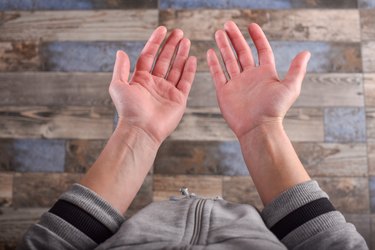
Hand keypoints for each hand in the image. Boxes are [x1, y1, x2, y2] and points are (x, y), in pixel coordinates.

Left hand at [110, 27, 196, 144]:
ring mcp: (168, 91)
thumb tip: (120, 52)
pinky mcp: (179, 99)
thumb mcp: (118, 85)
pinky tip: (192, 59)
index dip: (155, 42)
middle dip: (171, 45)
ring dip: (181, 54)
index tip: (162, 29)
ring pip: (176, 68)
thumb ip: (121, 68)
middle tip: (179, 32)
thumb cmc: (128, 110)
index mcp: (141, 79)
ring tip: (186, 41)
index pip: (149, 55)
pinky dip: (189, 70)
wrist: (141, 129)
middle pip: (165, 59)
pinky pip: (186, 81)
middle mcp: (155, 83)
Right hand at [207, 21, 309, 138]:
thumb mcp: (290, 87)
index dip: (257, 38)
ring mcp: (236, 83)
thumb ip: (297, 69)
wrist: (257, 128)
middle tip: (228, 25)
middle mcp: (250, 76)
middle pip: (241, 52)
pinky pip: (218, 74)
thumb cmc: (274, 110)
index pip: (261, 50)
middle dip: (235, 38)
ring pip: (228, 60)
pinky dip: (214, 63)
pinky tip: (210, 52)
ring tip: (218, 32)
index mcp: (265, 73)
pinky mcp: (224, 92)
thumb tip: (306, 52)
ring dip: (224, 46)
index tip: (251, 26)